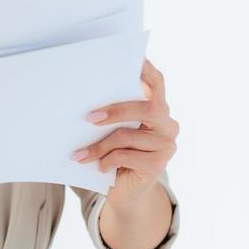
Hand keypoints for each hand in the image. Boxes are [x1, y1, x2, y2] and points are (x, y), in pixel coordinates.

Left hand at [71, 58, 179, 207]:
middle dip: (116, 111)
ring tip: (80, 154)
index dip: (147, 69)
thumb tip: (86, 106)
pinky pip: (125, 156)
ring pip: (128, 136)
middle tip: (89, 117)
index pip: (157, 83)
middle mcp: (168, 125)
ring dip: (99, 145)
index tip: (136, 57)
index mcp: (158, 109)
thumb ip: (111, 116)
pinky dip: (106, 161)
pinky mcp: (158, 165)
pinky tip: (98, 167)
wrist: (127, 192)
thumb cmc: (116, 155)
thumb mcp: (113, 132)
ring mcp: (167, 145)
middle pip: (147, 108)